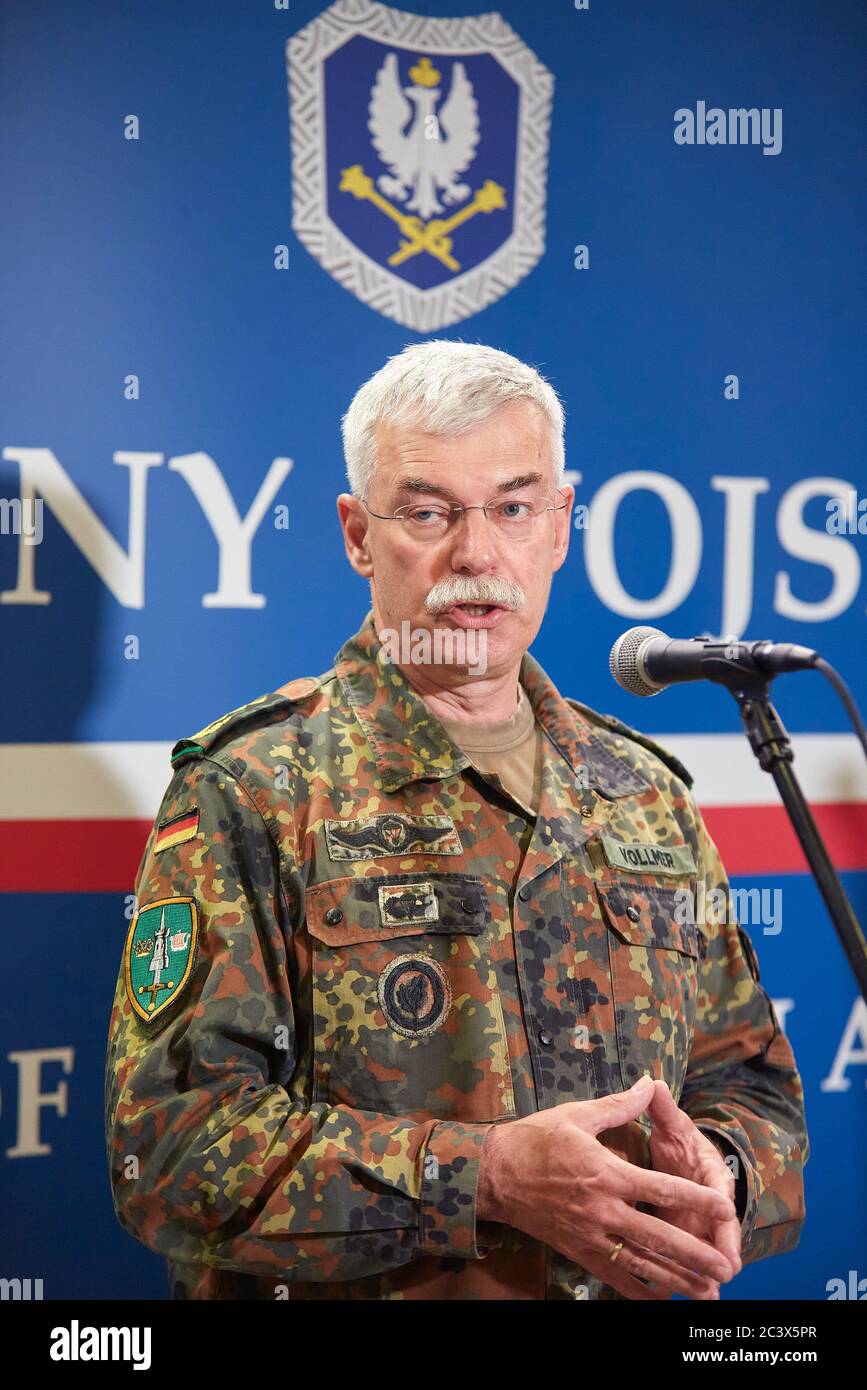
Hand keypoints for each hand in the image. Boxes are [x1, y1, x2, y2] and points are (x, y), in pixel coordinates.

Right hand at [478, 1075, 737, 1299]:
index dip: (697, 1199)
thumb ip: (620, 1105)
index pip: (663, 1188)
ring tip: (706, 1290)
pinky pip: (616, 1277)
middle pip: (659, 1237)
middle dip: (696, 1254)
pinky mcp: (579, 1252)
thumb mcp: (578, 1115)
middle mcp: (603, 1209)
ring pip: (642, 1264)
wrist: (494, 1174)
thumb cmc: (536, 1139)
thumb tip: (649, 1083)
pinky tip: (664, 1298)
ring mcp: (591, 1235)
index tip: (725, 1208)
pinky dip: (642, 1290)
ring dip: (677, 1278)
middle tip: (726, 1267)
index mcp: (607, 1172)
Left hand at [647, 1079, 741, 1287]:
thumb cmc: (678, 1143)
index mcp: (709, 1174)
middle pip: (718, 1229)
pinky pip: (682, 1260)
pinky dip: (681, 1277)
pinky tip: (674, 1296)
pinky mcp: (683, 1238)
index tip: (726, 1214)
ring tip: (708, 1296)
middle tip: (726, 1272)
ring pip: (702, 1250)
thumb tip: (654, 1083)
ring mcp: (698, 1225)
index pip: (718, 1189)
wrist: (682, 1162)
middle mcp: (709, 1204)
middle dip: (721, 1249)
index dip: (721, 1202)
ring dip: (704, 1271)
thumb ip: (664, 1110)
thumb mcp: (673, 1126)